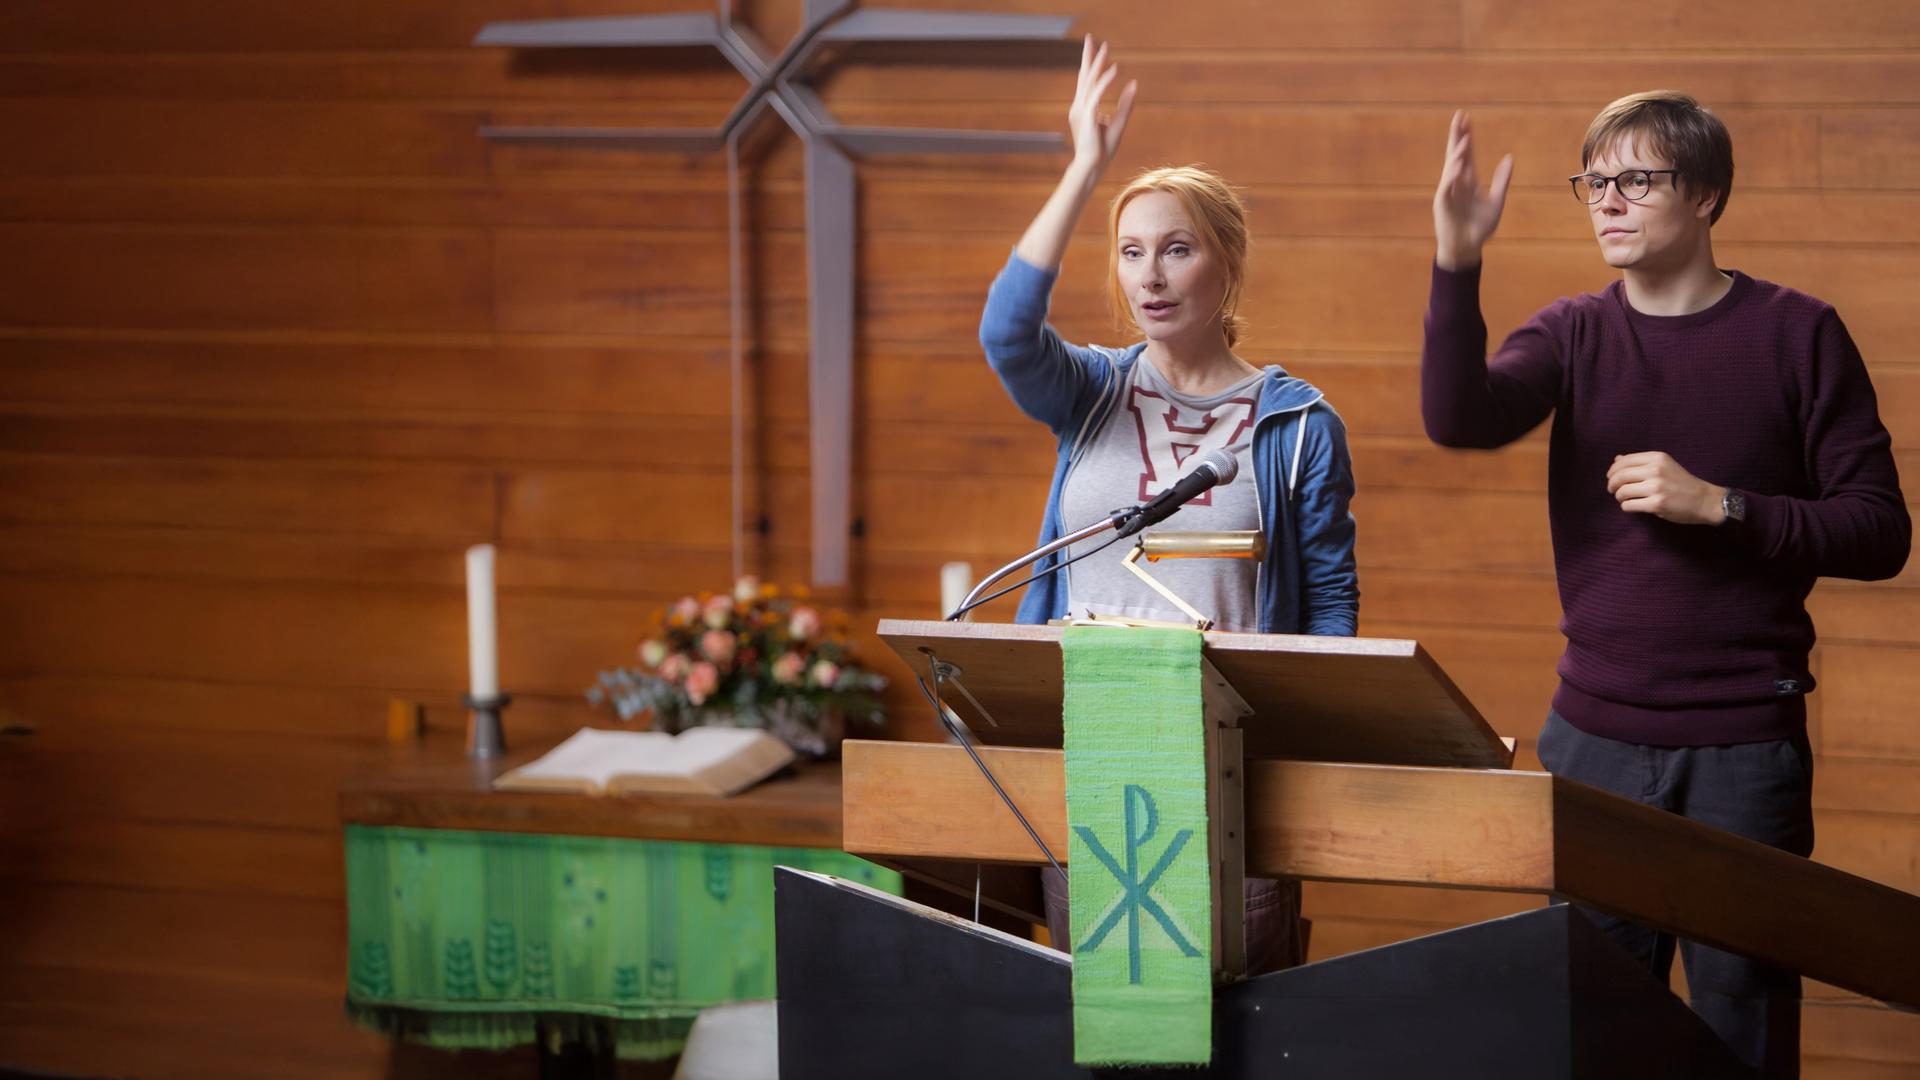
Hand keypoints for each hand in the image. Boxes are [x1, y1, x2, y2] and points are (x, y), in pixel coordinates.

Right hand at [1066, 35, 1136, 177]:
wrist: (1092, 167)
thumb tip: (1134, 84)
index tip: (1096, 48)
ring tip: (1105, 47)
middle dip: (1089, 56)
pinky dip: (1106, 81)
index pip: (1087, 81)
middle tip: (1091, 38)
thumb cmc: (1102, 150)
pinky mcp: (1088, 116)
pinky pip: (1097, 94)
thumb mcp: (1119, 122)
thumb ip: (1125, 103)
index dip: (1091, 63)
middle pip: (1085, 76)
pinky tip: (1115, 70)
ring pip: (1090, 81)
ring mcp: (1082, 110)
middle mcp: (1080, 106)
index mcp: (1085, 108)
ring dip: (1098, 63)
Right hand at [1433, 111, 1512, 270]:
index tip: (1467, 119)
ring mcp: (1448, 192)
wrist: (1467, 248)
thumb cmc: (1480, 227)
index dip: (1467, 136)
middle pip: (1455, 154)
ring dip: (1457, 153)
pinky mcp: (1442, 204)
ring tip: (1464, 139)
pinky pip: (1447, 186)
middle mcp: (1457, 182)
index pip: (1467, 153)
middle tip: (1459, 117)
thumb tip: (1509, 157)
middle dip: (1457, 136)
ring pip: (1451, 167)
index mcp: (1469, 180)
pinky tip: (1458, 164)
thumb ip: (1502, 180)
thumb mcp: (1496, 201)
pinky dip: (1452, 175)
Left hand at [1606, 452, 1725, 524]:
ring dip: (1619, 497)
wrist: (1704, 500)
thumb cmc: (1682, 483)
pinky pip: (1628, 505)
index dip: (1613, 471)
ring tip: (1625, 498)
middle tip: (1613, 490)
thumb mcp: (1664, 465)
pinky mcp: (1656, 504)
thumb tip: (1617, 459)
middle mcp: (1656, 470)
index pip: (1624, 461)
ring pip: (1622, 491)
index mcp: (1657, 458)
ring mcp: (1656, 487)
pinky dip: (1626, 507)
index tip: (1611, 478)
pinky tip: (1633, 506)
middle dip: (1612, 485)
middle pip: (1620, 476)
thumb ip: (1641, 462)